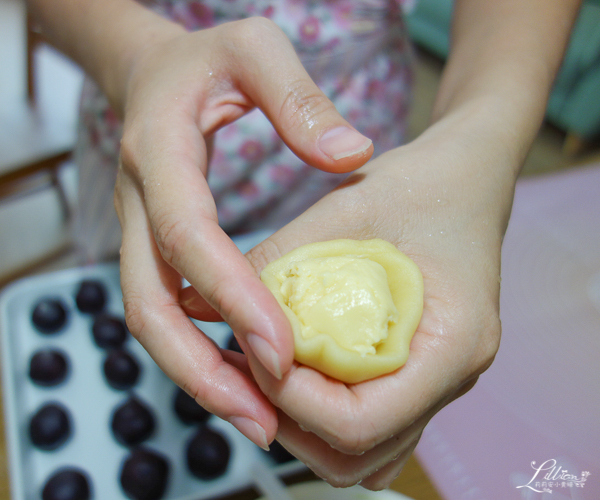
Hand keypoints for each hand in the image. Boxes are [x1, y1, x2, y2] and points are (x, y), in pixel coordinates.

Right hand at [114, 17, 373, 448]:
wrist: (150, 75)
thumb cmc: (205, 60)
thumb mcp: (254, 49)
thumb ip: (299, 98)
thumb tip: (351, 156)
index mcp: (158, 152)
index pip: (187, 236)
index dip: (231, 295)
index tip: (282, 347)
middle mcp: (138, 203)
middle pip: (149, 304)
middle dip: (199, 368)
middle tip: (263, 420)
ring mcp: (138, 233)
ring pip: (151, 321)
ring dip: (197, 378)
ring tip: (260, 422)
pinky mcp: (152, 252)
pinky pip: (167, 314)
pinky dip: (199, 356)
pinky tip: (245, 383)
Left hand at [191, 114, 510, 486]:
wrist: (469, 176)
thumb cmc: (417, 184)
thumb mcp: (343, 210)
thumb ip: (275, 260)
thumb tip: (197, 303)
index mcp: (451, 342)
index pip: (357, 423)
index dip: (289, 398)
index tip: (251, 348)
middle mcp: (453, 378)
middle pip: (354, 454)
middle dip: (286, 416)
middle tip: (246, 361)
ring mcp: (440, 385)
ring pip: (360, 457)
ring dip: (300, 423)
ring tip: (262, 367)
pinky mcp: (420, 377)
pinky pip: (373, 432)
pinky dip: (324, 419)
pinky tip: (296, 372)